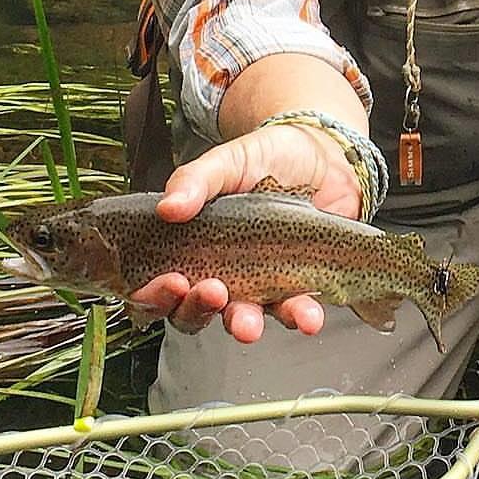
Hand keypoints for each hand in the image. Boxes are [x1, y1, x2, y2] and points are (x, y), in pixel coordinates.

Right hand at [130, 122, 362, 342]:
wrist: (322, 153)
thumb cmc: (266, 158)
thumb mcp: (227, 162)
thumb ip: (196, 180)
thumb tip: (168, 207)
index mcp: (192, 249)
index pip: (162, 286)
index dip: (156, 294)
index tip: (172, 282)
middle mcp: (221, 274)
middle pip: (196, 312)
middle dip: (200, 310)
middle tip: (213, 293)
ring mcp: (259, 284)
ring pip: (246, 318)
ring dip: (249, 325)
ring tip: (252, 324)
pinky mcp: (297, 286)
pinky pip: (295, 310)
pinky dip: (300, 317)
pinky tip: (307, 317)